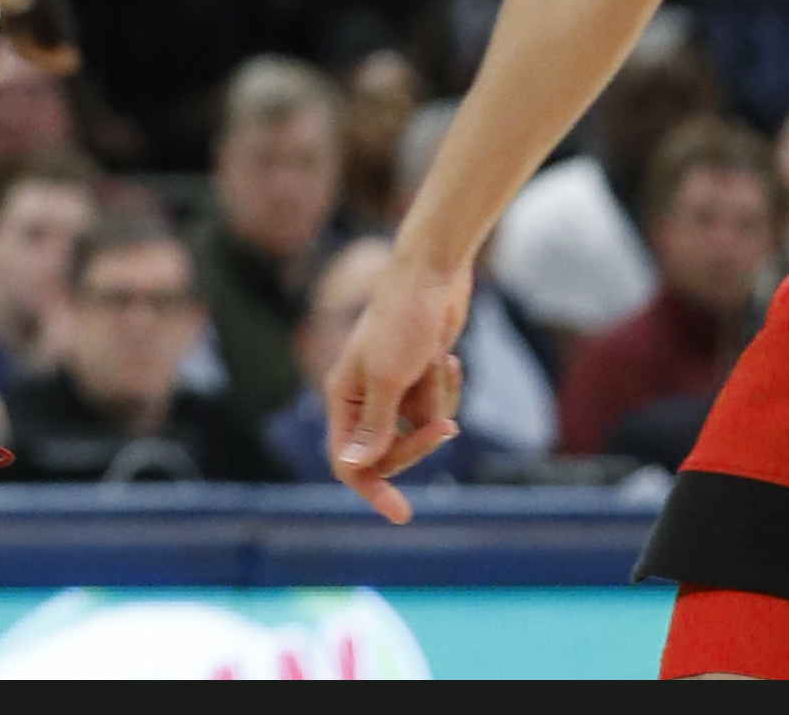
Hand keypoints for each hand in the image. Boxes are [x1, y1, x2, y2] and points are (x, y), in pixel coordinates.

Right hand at [324, 252, 471, 526]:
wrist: (435, 274)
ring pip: (418, 432)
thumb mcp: (387, 378)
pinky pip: (435, 410)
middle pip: (389, 454)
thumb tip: (353, 469)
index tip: (402, 515)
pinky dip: (446, 390)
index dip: (371, 489)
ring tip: (438, 363)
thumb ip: (373, 427)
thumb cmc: (404, 320)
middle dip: (420, 442)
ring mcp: (392, 389)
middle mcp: (362, 396)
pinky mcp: (418, 380)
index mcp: (342, 395)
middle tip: (445, 430)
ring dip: (437, 405)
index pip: (348, 462)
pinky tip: (446, 359)